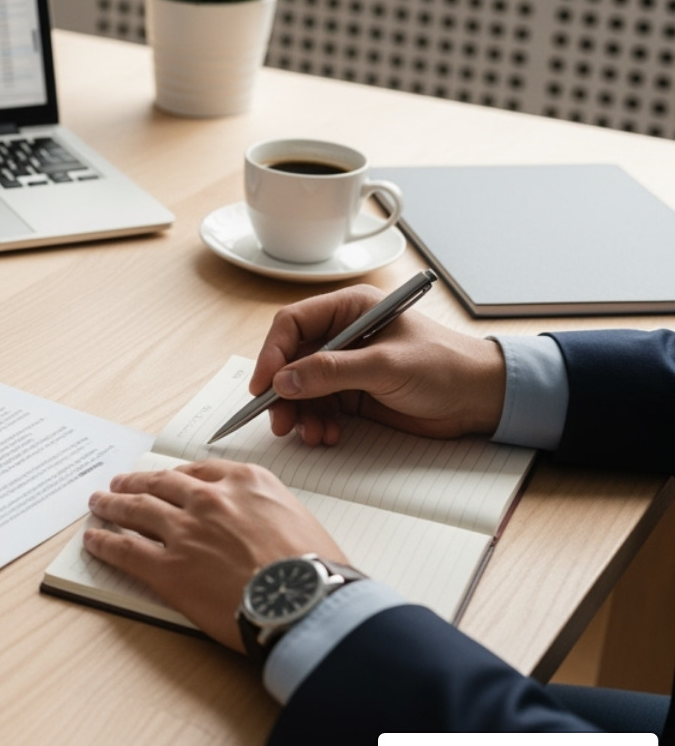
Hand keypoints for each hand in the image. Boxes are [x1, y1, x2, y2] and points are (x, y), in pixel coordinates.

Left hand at [86, 461, 345, 650]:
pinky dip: (105, 543)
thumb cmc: (316, 571)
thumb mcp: (300, 520)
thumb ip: (267, 512)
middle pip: (161, 484)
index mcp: (245, 483)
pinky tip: (94, 540)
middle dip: (137, 483)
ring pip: (136, 510)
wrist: (309, 603)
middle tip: (120, 484)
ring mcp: (185, 531)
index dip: (175, 474)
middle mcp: (210, 499)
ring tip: (99, 503)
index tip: (165, 477)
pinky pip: (126, 550)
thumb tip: (257, 525)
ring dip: (112, 505)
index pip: (199, 470)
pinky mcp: (168, 568)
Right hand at [250, 284, 505, 445]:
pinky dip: (316, 424)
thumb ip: (333, 371)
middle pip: (290, 360)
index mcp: (349, 310)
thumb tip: (285, 380)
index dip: (272, 353)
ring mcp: (345, 366)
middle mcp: (342, 335)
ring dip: (299, 413)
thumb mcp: (386, 365)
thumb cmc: (446, 366)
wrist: (481, 398)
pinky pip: (318, 408)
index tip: (264, 385)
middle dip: (283, 392)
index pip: (293, 324)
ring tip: (310, 434)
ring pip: (301, 388)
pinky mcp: (352, 394)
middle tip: (280, 419)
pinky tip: (327, 435)